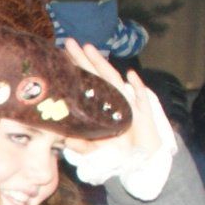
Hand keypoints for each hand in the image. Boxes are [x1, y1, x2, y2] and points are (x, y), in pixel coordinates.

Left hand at [59, 43, 172, 171]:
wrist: (140, 163)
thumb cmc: (117, 153)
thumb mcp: (94, 150)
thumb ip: (80, 145)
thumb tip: (64, 140)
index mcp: (101, 106)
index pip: (86, 84)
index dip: (75, 70)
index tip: (61, 56)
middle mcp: (113, 100)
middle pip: (96, 75)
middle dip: (84, 58)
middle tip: (69, 42)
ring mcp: (128, 104)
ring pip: (114, 80)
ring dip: (102, 64)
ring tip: (89, 49)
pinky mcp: (144, 114)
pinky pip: (142, 98)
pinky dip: (138, 87)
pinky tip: (130, 76)